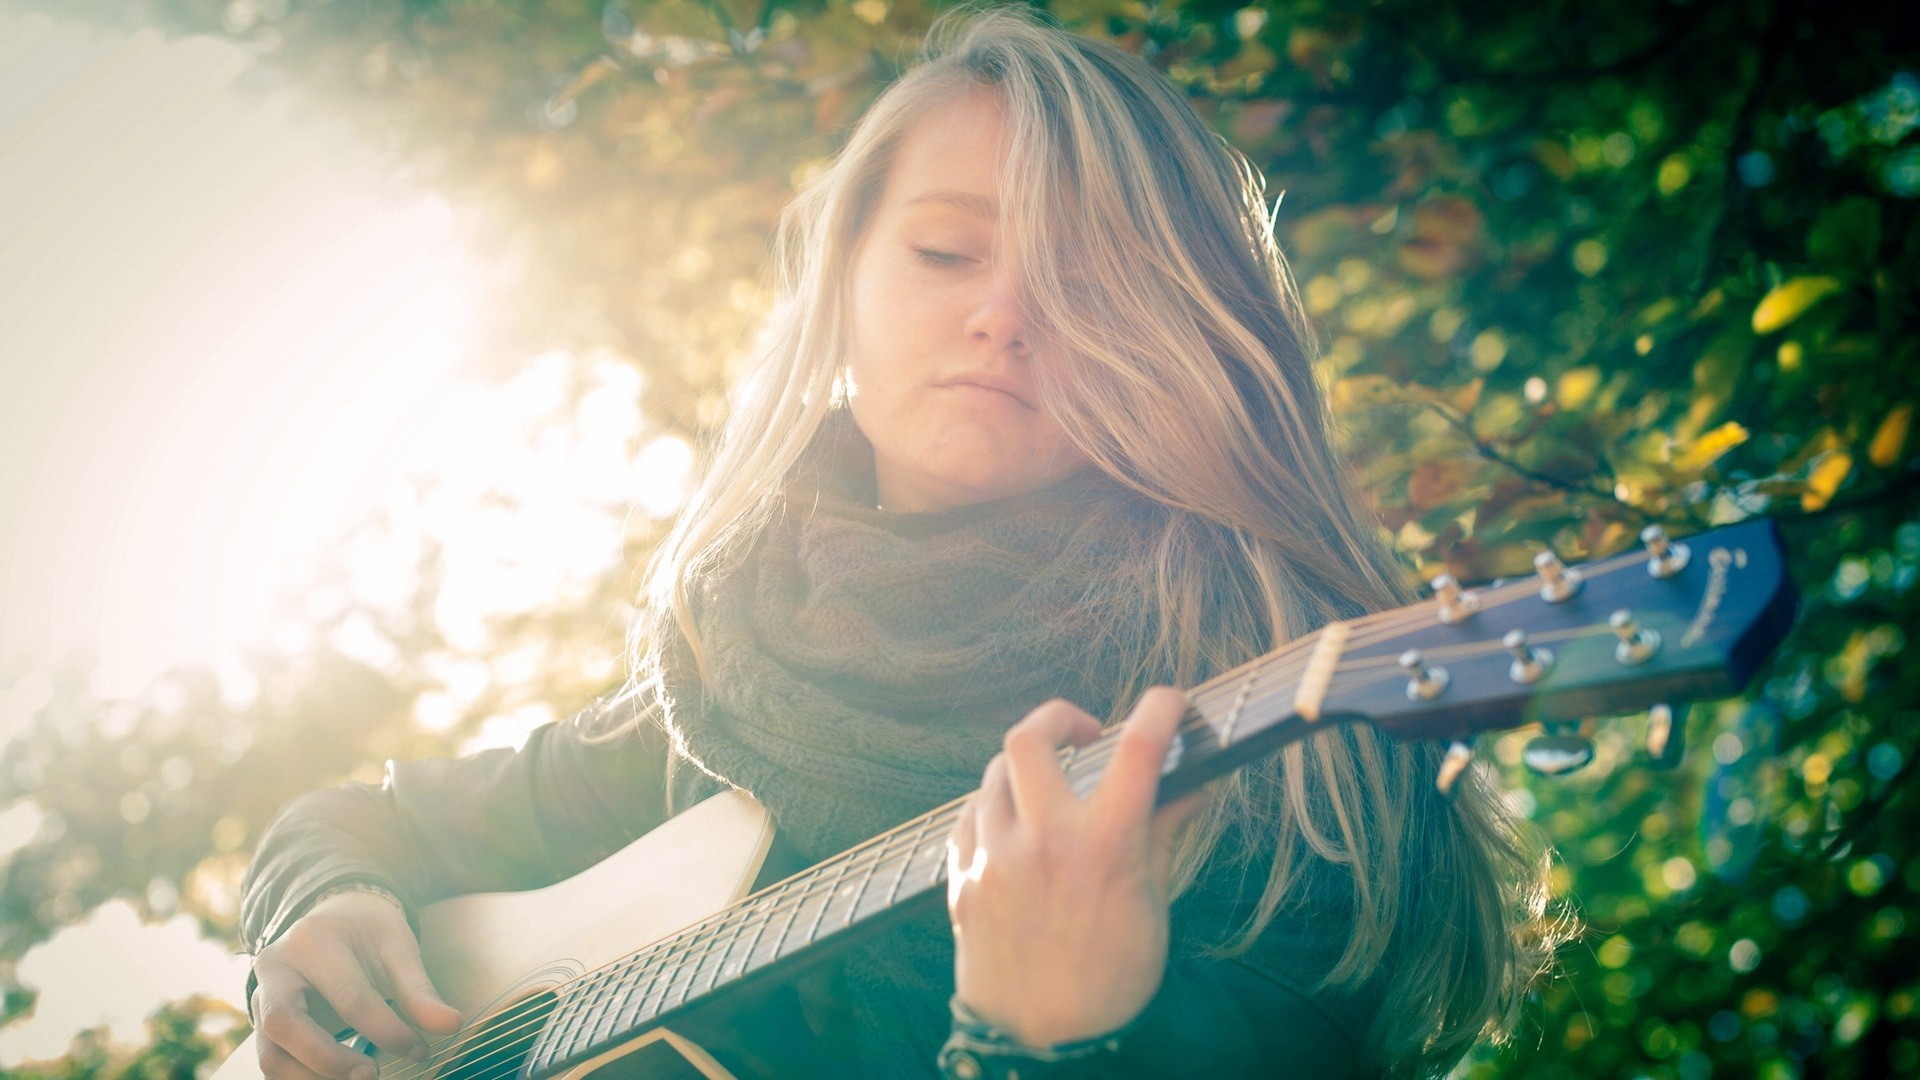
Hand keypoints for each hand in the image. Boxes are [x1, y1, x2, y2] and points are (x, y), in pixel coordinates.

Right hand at [250, 891, 463, 1079]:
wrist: (333, 917)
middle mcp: (274, 969)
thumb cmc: (368, 932)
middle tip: (374, 1075)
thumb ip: (420, 990)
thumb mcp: (397, 947)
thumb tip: (452, 1026)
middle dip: (329, 1059)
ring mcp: (260, 998)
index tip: (420, 1051)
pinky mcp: (262, 1025)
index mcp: (313, 941)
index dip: (386, 1030)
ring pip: (269, 1054)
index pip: (348, 995)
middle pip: (284, 1024)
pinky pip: (271, 1063)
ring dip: (310, 1078)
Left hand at [945, 686, 1209, 1047]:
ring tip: (1049, 790)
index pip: (1139, 748)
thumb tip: (1192, 787)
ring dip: (1025, 770)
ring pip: (994, 775)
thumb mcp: (1151, 908)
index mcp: (1103, 845)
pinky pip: (969, 816)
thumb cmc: (1108, 982)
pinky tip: (1013, 827)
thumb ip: (1162, 836)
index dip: (1162, 709)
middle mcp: (1042, 839)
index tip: (1171, 703)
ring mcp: (993, 856)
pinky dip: (993, 809)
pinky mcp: (962, 878)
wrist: (1039, 1043)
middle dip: (1059, 717)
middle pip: (1030, 736)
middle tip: (1084, 732)